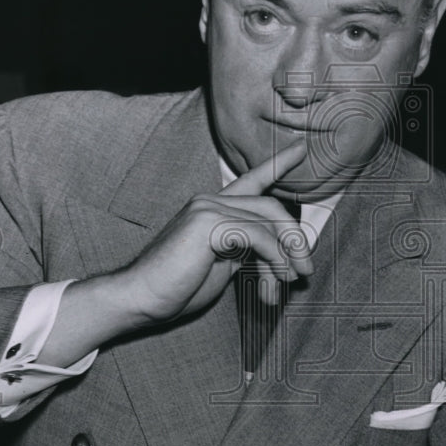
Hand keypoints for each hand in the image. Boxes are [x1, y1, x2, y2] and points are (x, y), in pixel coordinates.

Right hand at [36, 139, 311, 365]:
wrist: (141, 297)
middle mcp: (211, 200)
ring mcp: (208, 208)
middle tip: (304, 270)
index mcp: (212, 208)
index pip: (251, 180)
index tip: (301, 148)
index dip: (277, 164)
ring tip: (289, 282)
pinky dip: (273, 260)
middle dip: (295, 240)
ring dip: (287, 256)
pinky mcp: (208, 223)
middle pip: (271, 208)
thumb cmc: (177, 287)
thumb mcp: (221, 267)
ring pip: (269, 222)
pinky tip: (272, 283)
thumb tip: (278, 255)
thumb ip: (244, 251)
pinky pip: (258, 236)